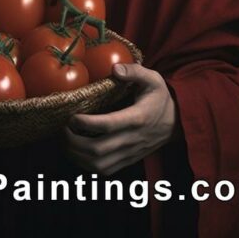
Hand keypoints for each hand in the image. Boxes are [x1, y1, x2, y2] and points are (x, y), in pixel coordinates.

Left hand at [63, 63, 177, 175]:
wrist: (177, 123)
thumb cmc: (160, 98)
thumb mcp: (153, 79)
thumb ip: (135, 71)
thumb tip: (115, 69)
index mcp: (138, 118)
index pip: (109, 125)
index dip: (86, 123)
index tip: (72, 116)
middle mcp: (133, 139)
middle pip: (98, 150)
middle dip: (74, 142)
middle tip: (62, 129)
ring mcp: (130, 153)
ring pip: (99, 165)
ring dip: (77, 156)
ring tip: (65, 140)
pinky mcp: (128, 160)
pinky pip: (104, 170)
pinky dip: (85, 164)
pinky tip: (76, 151)